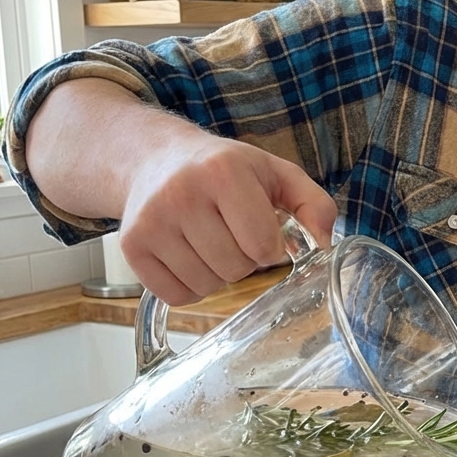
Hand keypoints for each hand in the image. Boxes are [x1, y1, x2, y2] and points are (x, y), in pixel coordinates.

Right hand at [119, 132, 337, 306]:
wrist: (155, 160)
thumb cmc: (226, 171)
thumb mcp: (277, 174)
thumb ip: (315, 205)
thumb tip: (324, 246)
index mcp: (224, 172)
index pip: (261, 245)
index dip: (271, 248)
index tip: (264, 231)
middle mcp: (180, 194)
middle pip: (234, 269)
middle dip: (245, 261)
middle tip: (234, 235)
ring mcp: (150, 222)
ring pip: (206, 286)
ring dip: (218, 275)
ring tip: (211, 242)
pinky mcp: (131, 247)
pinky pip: (176, 296)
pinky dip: (191, 286)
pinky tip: (189, 256)